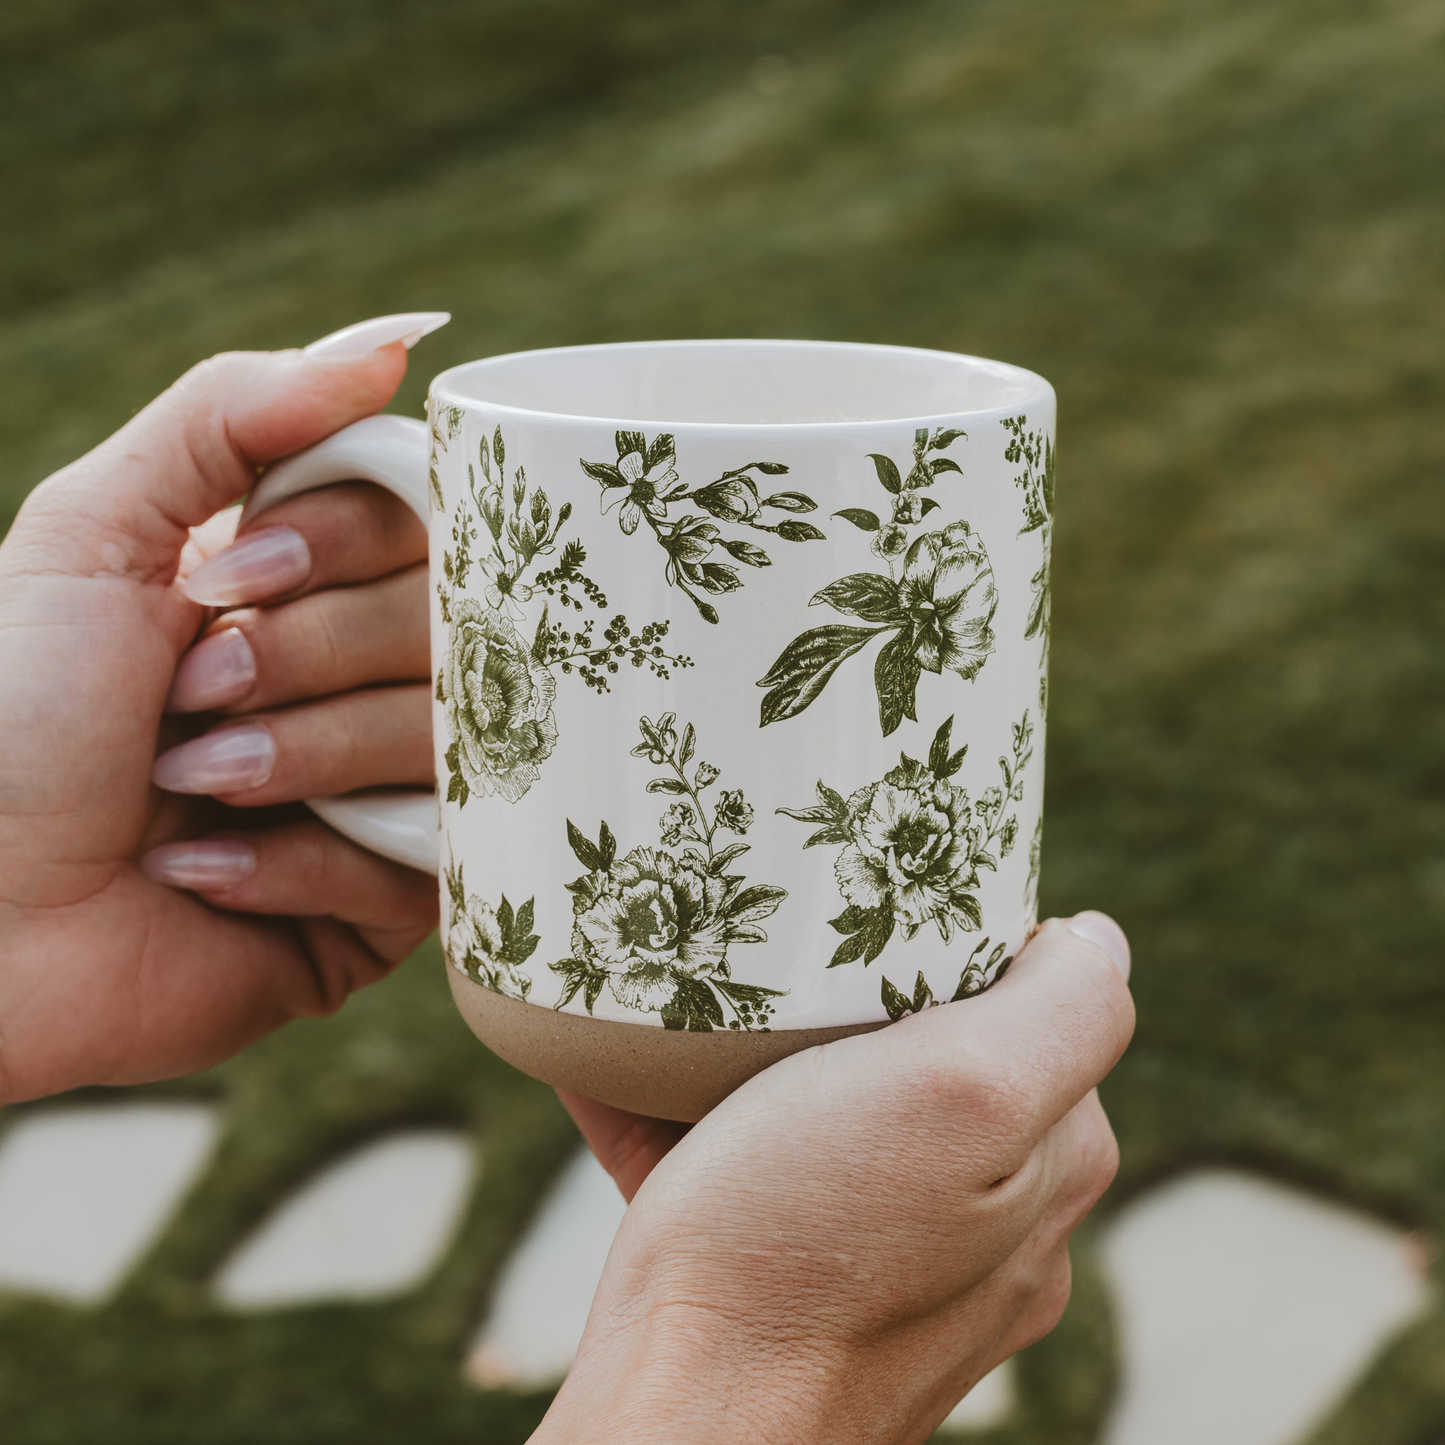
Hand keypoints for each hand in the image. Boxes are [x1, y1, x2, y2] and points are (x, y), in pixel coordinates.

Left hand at [0, 318, 443, 1104]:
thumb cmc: (9, 719)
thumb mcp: (93, 533)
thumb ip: (234, 416)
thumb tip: (401, 337)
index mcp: (311, 590)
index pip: (426, 526)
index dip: (350, 545)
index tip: (230, 577)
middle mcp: (364, 683)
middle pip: (453, 628)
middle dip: (305, 659)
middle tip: (188, 697)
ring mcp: (387, 794)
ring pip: (450, 743)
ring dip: (296, 762)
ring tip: (190, 793)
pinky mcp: (390, 906)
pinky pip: (422, 863)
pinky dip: (299, 865)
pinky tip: (205, 876)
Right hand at [543, 914, 1134, 1444]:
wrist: (682, 1428)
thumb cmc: (805, 1253)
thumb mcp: (960, 1095)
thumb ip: (1063, 1013)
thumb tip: (1100, 937)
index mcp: (1044, 1163)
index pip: (1034, 1003)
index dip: (957, 941)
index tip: (874, 916)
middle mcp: (987, 1222)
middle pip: (932, 1054)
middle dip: (859, 995)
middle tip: (777, 952)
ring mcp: (889, 1261)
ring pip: (832, 1113)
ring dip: (760, 1056)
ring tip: (690, 1006)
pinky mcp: (793, 1285)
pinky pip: (745, 1171)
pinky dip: (685, 1118)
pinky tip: (623, 1072)